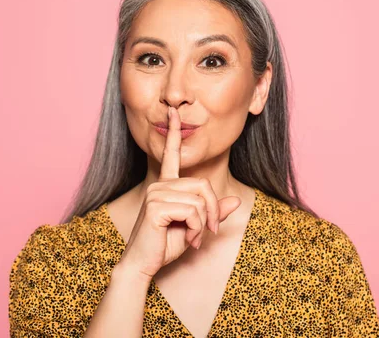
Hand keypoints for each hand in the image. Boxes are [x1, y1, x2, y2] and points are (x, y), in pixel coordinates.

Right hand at [118, 106, 241, 278]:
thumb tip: (235, 200)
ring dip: (204, 224)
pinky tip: (188, 240)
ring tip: (194, 238)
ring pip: (200, 200)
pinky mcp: (156, 206)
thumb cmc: (164, 245)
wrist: (142, 265)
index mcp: (166, 185)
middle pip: (203, 185)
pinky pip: (193, 211)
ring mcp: (156, 193)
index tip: (173, 112)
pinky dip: (197, 229)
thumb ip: (213, 212)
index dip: (175, 133)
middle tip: (208, 231)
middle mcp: (160, 184)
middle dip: (213, 211)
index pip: (171, 154)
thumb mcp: (195, 227)